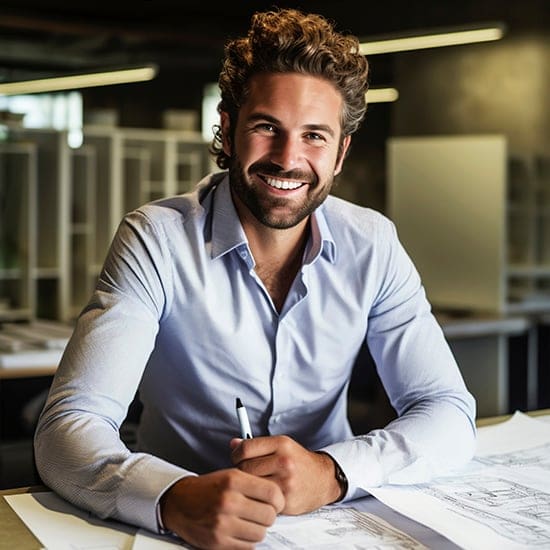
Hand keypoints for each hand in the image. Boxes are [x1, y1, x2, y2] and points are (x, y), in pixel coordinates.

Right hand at [160, 468, 283, 548]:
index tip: (276, 502)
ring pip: (260, 533)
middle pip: (269, 516)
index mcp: (234, 480)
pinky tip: (239, 531)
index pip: (273, 493)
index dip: (279, 500)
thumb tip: (279, 497)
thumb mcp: (231, 475)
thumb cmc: (208, 488)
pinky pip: (248, 547)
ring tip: (248, 522)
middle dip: (268, 516)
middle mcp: (229, 500)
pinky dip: (247, 542)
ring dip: (258, 530)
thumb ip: (254, 482)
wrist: (179, 502)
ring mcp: (223, 523)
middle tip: (261, 512)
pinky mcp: (218, 541)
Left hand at [230, 435, 340, 514]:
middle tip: (247, 474)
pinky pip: (260, 500)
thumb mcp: (281, 446)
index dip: (236, 454)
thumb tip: (233, 444)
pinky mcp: (286, 500)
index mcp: (281, 444)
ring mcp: (286, 482)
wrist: (323, 479)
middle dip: (241, 471)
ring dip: (249, 486)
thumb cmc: (298, 461)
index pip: (245, 448)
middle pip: (245, 468)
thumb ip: (257, 445)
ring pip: (251, 485)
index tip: (237, 459)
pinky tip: (264, 494)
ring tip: (255, 484)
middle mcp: (284, 461)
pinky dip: (258, 498)